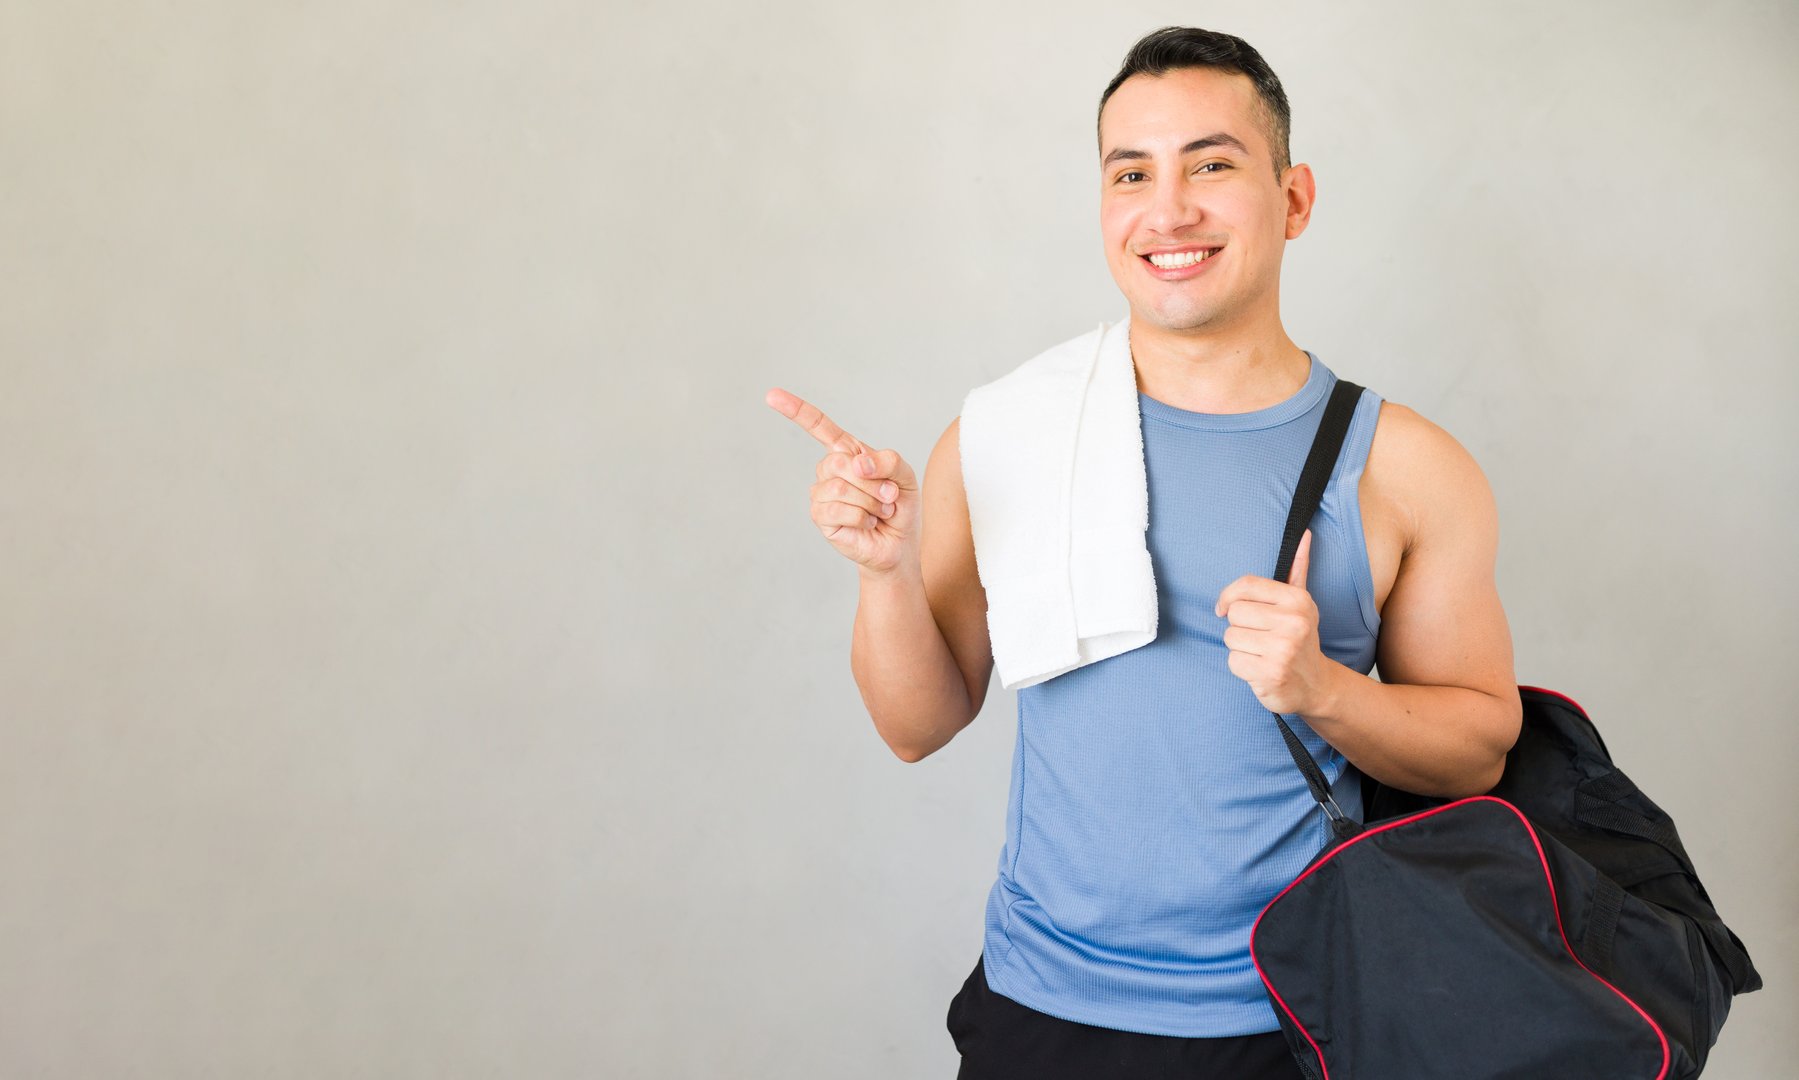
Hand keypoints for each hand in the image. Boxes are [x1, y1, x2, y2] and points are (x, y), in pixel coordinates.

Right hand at [765, 386, 919, 577]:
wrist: (899, 544)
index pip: (819, 427)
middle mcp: (829, 470)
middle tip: (888, 496)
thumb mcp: (905, 476)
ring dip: (871, 502)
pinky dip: (863, 517)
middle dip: (873, 481)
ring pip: (841, 487)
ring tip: (880, 511)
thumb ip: (888, 460)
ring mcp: (822, 494)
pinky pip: (839, 510)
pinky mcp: (821, 517)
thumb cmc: (900, 506)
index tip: (771, 395)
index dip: (796, 410)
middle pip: (841, 462)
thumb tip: (859, 462)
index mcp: (847, 452)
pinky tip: (868, 523)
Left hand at [1214, 528, 1333, 715]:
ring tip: (1262, 653)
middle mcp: (1293, 622)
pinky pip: (1233, 662)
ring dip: (1240, 649)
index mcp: (1298, 600)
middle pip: (1234, 613)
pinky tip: (1260, 669)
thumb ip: (1298, 569)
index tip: (1224, 608)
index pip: (1246, 585)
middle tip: (1260, 637)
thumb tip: (1304, 534)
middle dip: (1240, 627)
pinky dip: (1241, 668)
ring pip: (1230, 638)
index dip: (1228, 596)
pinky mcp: (1270, 674)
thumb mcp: (1301, 603)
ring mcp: (1283, 649)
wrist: (1315, 685)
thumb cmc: (1299, 639)